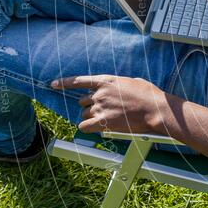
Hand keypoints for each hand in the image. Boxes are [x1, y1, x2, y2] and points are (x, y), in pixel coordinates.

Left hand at [50, 75, 168, 134]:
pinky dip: (88, 127)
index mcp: (107, 80)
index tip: (53, 84)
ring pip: (85, 114)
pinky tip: (96, 127)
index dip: (64, 83)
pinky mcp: (102, 122)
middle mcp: (100, 93)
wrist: (155, 110)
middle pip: (83, 101)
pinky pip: (84, 126)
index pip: (79, 81)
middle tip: (105, 109)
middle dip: (91, 105)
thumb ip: (119, 85)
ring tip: (109, 119)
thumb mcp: (133, 82)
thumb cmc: (149, 95)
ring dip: (92, 117)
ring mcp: (100, 108)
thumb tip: (116, 89)